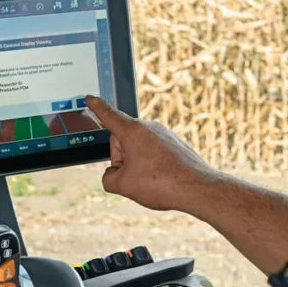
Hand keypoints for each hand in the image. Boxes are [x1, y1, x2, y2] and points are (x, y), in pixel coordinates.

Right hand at [85, 95, 215, 212]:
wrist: (197, 188)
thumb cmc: (161, 183)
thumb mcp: (122, 185)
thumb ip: (108, 177)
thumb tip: (114, 174)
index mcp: (133, 131)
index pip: (109, 116)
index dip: (96, 107)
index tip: (90, 98)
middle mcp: (149, 127)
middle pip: (123, 141)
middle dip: (122, 158)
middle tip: (134, 177)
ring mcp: (164, 134)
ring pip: (139, 148)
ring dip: (138, 164)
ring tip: (152, 180)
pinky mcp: (175, 143)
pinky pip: (154, 153)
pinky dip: (153, 165)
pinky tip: (162, 178)